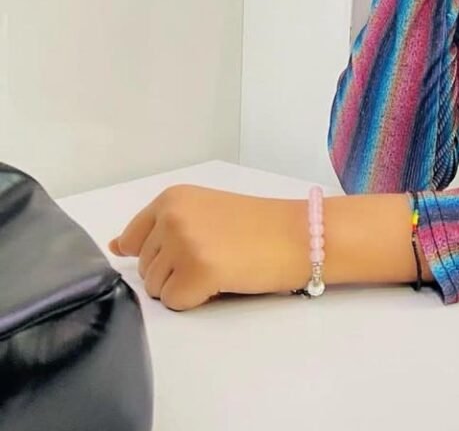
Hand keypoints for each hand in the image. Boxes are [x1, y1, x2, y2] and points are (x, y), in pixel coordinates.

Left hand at [109, 186, 306, 310]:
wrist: (300, 234)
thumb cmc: (259, 224)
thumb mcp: (204, 211)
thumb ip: (160, 226)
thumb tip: (115, 247)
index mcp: (172, 197)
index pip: (131, 240)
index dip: (160, 252)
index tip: (192, 246)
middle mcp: (172, 217)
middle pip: (145, 268)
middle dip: (174, 270)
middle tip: (217, 254)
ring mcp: (182, 244)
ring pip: (157, 289)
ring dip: (184, 285)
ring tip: (221, 265)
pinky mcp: (195, 273)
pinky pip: (176, 303)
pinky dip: (197, 300)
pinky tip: (224, 279)